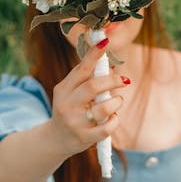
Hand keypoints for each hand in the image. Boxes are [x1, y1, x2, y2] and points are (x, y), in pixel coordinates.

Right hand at [48, 38, 130, 156]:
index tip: (106, 42)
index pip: (81, 68)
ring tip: (117, 101)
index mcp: (64, 89)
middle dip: (113, 80)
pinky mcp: (84, 137)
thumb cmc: (70, 110)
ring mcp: (75, 122)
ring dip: (116, 102)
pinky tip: (114, 118)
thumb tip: (110, 63)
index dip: (94, 55)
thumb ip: (86, 79)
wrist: (56, 139)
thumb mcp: (70, 93)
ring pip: (104, 108)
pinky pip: (107, 128)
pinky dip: (115, 121)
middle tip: (124, 80)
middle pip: (94, 86)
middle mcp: (67, 104)